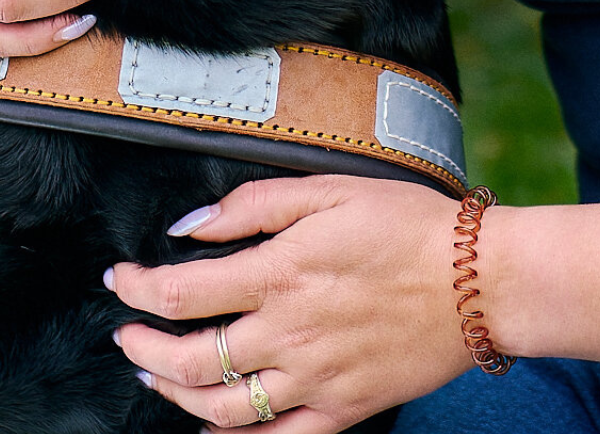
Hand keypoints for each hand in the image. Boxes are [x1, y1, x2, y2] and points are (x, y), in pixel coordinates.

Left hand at [111, 176, 476, 429]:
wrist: (479, 280)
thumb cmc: (408, 225)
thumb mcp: (329, 189)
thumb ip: (254, 205)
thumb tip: (191, 225)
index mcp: (281, 273)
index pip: (182, 293)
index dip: (137, 289)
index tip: (120, 278)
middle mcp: (288, 333)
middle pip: (188, 357)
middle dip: (142, 345)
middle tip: (125, 332)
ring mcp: (314, 379)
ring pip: (220, 406)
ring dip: (174, 393)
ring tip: (153, 373)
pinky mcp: (342, 409)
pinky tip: (212, 428)